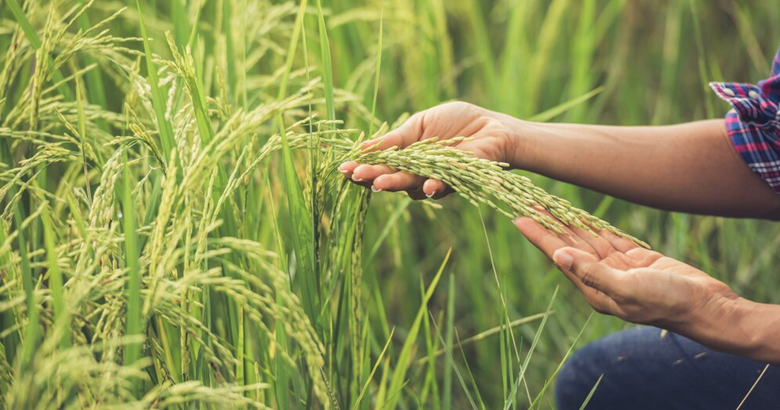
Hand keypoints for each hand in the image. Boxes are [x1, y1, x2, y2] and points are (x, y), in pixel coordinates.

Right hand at [338, 102, 520, 198]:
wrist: (492, 127)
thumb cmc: (457, 122)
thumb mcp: (420, 124)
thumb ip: (395, 139)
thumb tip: (363, 148)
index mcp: (406, 157)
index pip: (379, 164)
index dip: (362, 167)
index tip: (344, 168)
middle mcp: (417, 173)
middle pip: (390, 178)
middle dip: (372, 177)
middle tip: (357, 176)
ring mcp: (434, 179)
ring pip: (411, 185)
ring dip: (396, 183)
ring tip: (380, 182)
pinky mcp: (456, 181)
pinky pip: (441, 187)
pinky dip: (433, 186)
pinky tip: (425, 186)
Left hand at [513, 217, 738, 329]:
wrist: (705, 306)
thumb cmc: (667, 302)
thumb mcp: (628, 288)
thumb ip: (592, 273)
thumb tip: (559, 256)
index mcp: (594, 289)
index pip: (559, 256)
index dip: (539, 236)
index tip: (519, 217)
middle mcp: (601, 278)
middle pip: (568, 245)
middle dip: (548, 224)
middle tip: (527, 202)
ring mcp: (618, 269)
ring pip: (586, 240)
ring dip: (567, 222)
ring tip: (547, 203)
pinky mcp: (635, 260)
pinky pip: (608, 238)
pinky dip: (593, 225)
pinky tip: (578, 215)